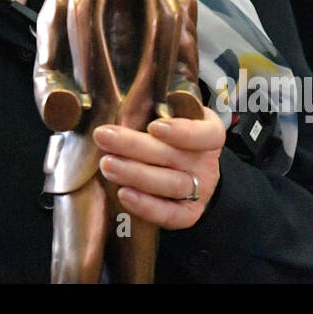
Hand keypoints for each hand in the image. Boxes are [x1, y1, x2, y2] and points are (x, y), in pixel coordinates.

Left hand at [94, 108, 225, 229]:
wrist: (189, 172)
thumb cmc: (171, 137)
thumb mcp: (173, 116)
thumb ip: (156, 109)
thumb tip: (117, 99)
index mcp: (208, 132)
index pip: (206, 134)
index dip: (182, 132)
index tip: (154, 127)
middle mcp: (206, 162)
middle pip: (174, 156)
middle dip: (135, 146)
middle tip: (104, 136)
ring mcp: (200, 190)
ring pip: (170, 184)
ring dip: (135, 174)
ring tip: (106, 164)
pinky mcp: (188, 214)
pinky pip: (170, 214)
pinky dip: (146, 206)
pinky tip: (124, 194)